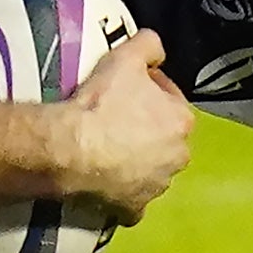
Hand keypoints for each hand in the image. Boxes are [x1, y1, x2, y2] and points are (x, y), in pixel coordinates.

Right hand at [62, 29, 193, 224]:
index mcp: (182, 121)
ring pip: (151, 169)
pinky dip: (123, 193)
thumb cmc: (102, 102)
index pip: (170, 99)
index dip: (149, 89)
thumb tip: (156, 49)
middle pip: (163, 137)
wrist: (70, 147)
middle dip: (147, 128)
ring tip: (108, 148)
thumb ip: (150, 44)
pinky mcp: (134, 209)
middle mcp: (178, 157)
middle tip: (116, 117)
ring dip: (136, 159)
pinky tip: (106, 182)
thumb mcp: (126, 56)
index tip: (128, 88)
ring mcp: (157, 186)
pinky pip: (132, 200)